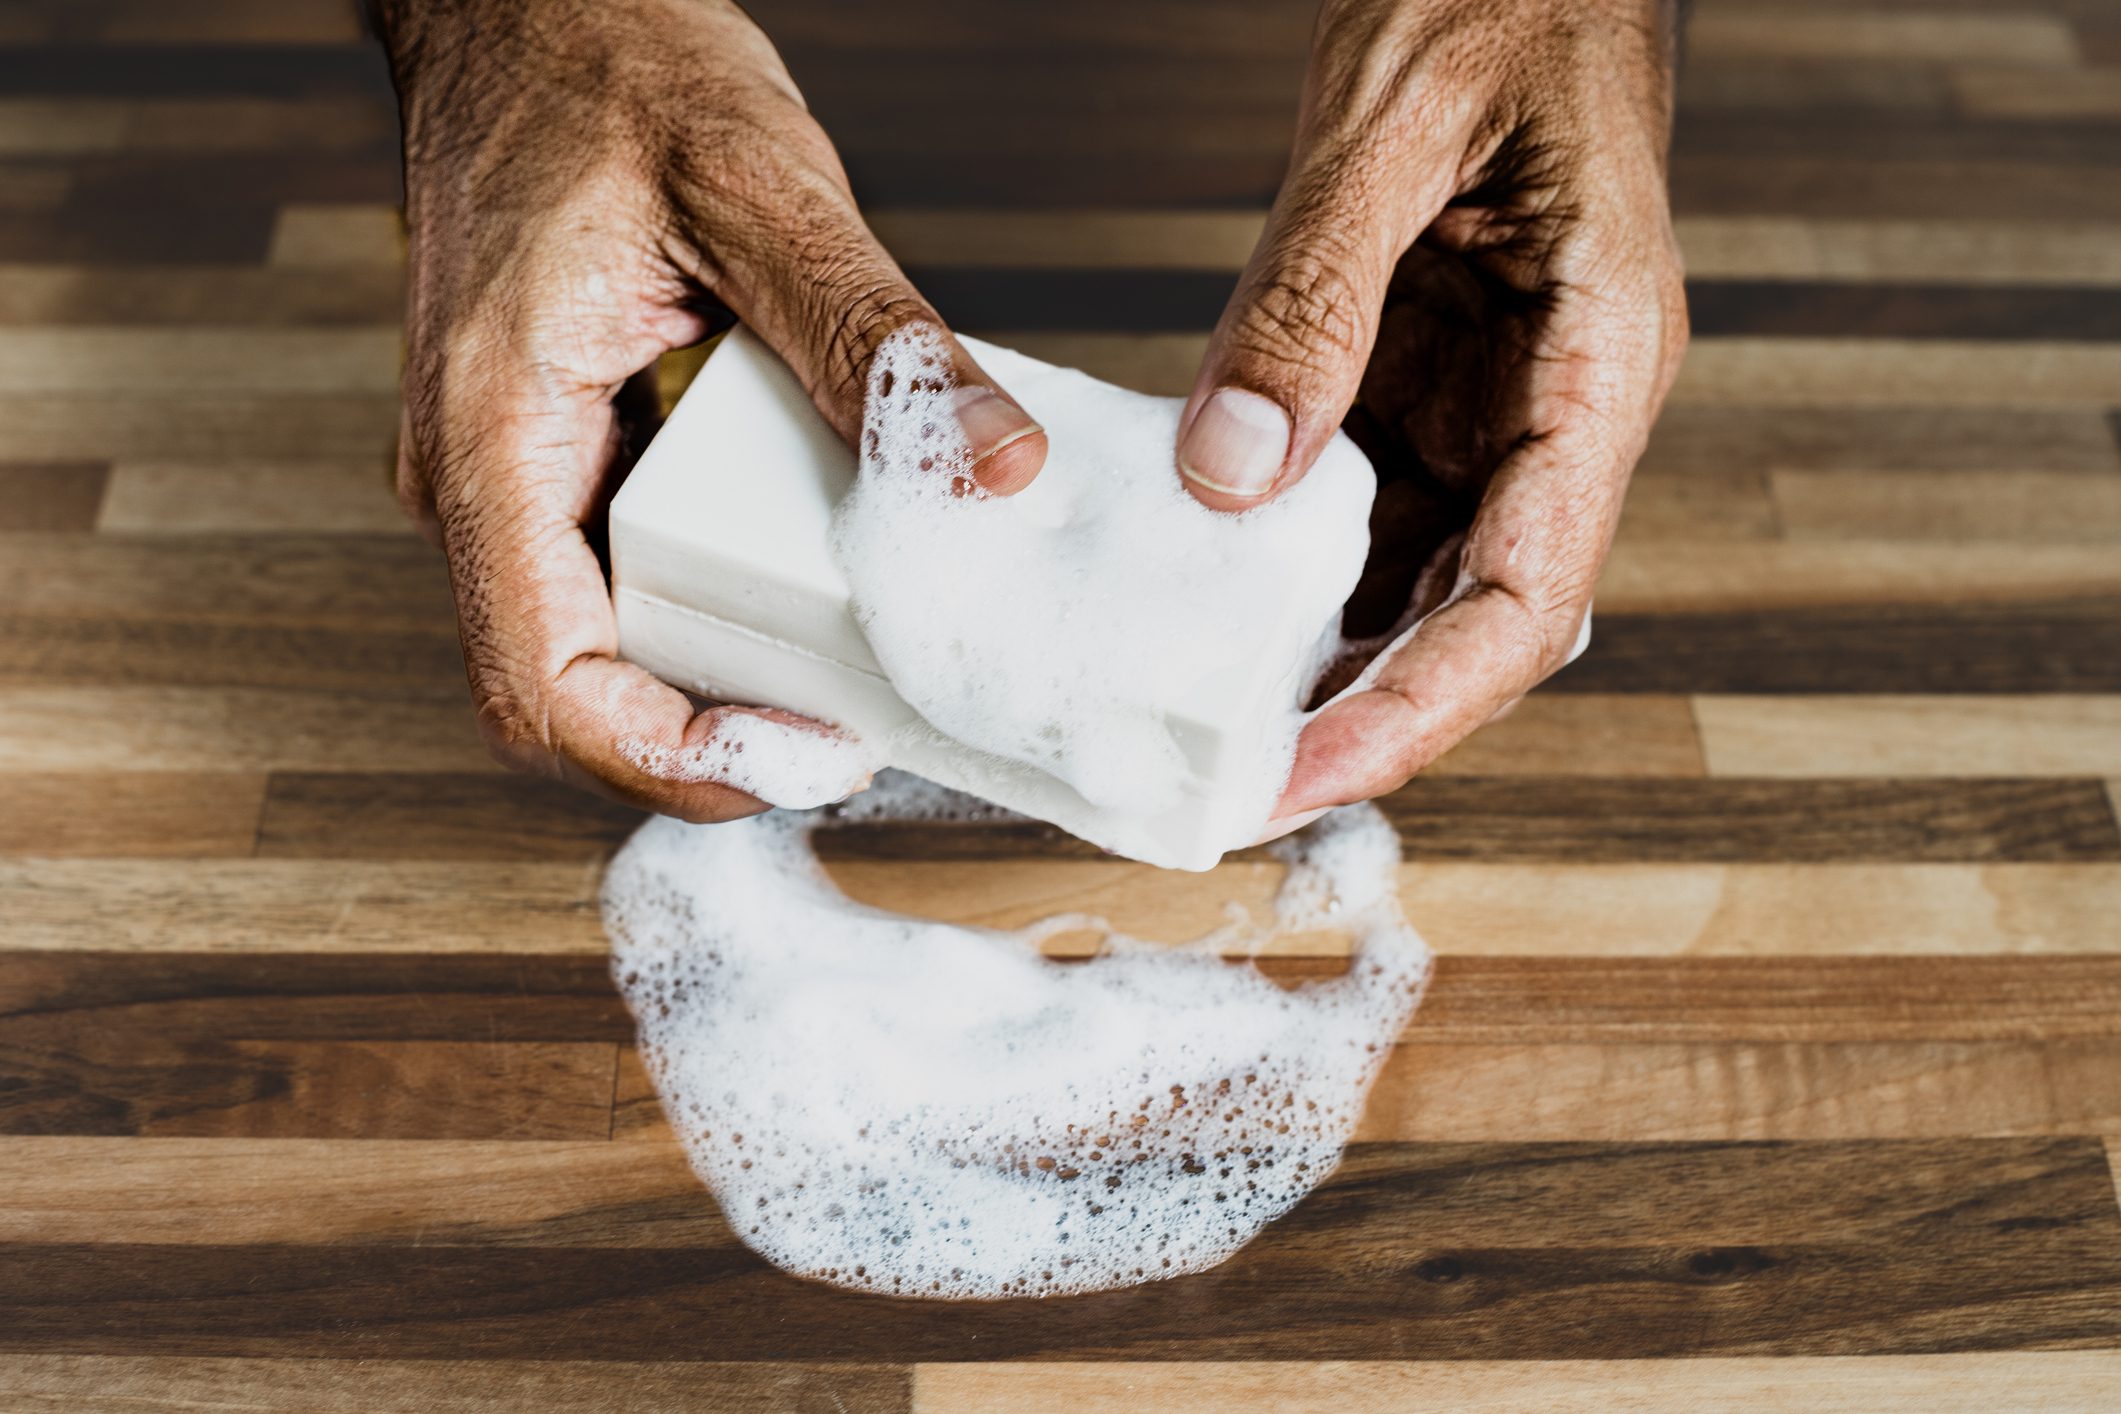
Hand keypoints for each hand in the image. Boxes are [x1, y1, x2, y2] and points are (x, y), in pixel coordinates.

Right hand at [374, 0, 1047, 818]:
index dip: (671, 759)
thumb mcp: (762, 186)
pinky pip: (627, 578)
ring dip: (716, 687)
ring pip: (602, 649)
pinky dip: (718, 612)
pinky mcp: (563, 456)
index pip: (542, 683)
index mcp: (497, 431)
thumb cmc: (603, 65)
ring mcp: (516, 473)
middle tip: (856, 731)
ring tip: (851, 677)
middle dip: (712, 740)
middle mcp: (484, 478)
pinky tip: (814, 589)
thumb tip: (991, 466)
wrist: (526, 3)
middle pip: (574, 693)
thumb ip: (873, 337)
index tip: (804, 756)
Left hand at [1170, 0, 1688, 821]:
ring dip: (1328, 656)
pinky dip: (1300, 566)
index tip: (1302, 772)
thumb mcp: (1386, 129)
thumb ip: (1310, 306)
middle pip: (1475, 621)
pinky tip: (1217, 600)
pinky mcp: (1433, 376)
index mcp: (1594, 363)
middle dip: (1363, 715)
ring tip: (1211, 719)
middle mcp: (1556, 408)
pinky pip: (1374, 504)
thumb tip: (1234, 479)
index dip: (1416, 706)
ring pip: (1422, 579)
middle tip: (1229, 781)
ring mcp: (1496, 399)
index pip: (1526, 600)